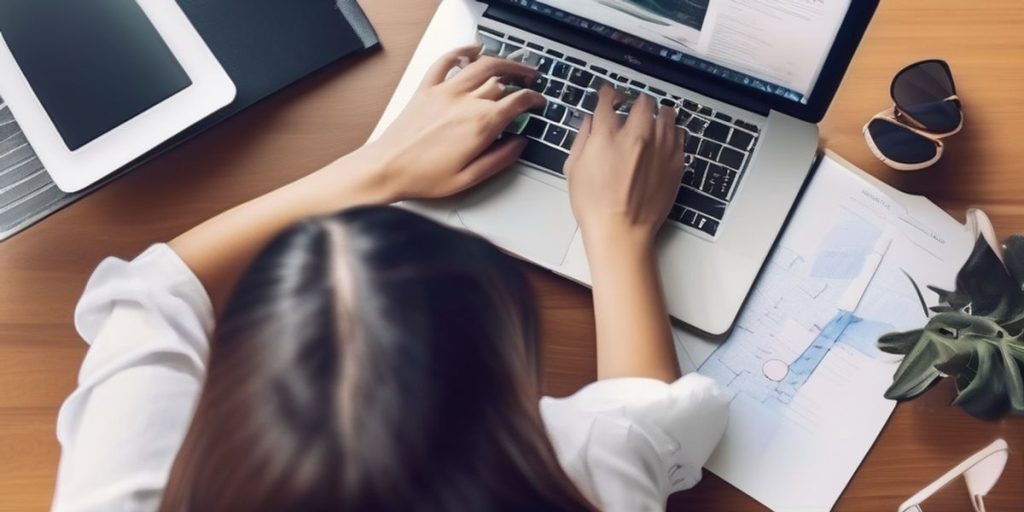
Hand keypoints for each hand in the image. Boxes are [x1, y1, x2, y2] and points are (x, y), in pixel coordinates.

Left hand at [351, 45, 546, 201]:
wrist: (387, 168)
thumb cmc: (423, 177)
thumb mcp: (470, 179)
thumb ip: (500, 159)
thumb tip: (519, 144)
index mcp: (480, 125)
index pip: (518, 101)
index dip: (534, 99)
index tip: (538, 102)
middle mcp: (465, 102)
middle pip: (502, 81)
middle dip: (521, 79)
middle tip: (530, 81)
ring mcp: (445, 91)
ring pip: (481, 65)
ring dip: (502, 61)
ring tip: (513, 65)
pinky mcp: (427, 89)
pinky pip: (446, 61)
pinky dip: (462, 51)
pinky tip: (473, 50)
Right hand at [564, 87, 685, 382]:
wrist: (622, 232)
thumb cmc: (594, 206)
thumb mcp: (574, 169)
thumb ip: (583, 139)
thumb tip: (591, 121)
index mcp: (607, 134)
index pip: (609, 99)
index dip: (608, 93)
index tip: (609, 94)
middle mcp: (636, 135)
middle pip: (642, 101)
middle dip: (636, 102)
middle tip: (632, 107)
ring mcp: (660, 147)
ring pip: (666, 114)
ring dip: (657, 112)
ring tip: (653, 118)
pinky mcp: (675, 162)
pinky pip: (679, 134)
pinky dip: (672, 131)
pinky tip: (665, 136)